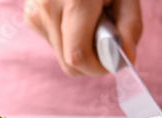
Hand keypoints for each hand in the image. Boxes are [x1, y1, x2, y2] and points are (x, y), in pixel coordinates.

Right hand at [24, 0, 141, 75]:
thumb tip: (125, 60)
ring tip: (91, 25)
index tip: (113, 62)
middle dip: (92, 62)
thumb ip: (130, 29)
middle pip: (70, 63)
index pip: (78, 56)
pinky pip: (55, 45)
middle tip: (106, 43)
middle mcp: (48, 7)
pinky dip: (70, 42)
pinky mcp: (31, 16)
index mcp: (75, 1)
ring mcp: (35, 12)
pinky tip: (78, 22)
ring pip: (62, 57)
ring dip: (81, 51)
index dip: (98, 68)